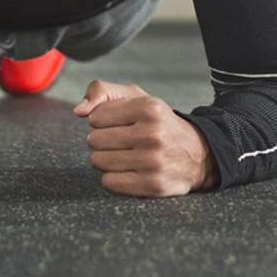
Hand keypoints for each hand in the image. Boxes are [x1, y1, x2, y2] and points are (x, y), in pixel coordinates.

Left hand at [74, 79, 217, 196]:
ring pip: (99, 162)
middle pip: (95, 140)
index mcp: (148, 108)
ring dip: (104, 160)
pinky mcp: (155, 185)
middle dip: (101, 141)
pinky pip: (110, 183)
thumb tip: (78, 111)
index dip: (101, 121)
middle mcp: (153, 134)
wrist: (198, 154)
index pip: (95, 118)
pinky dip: (111, 178)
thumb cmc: (156, 122)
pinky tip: (126, 171)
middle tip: (120, 141)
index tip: (117, 124)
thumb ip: (100, 91)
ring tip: (122, 155)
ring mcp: (155, 161)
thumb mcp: (134, 97)